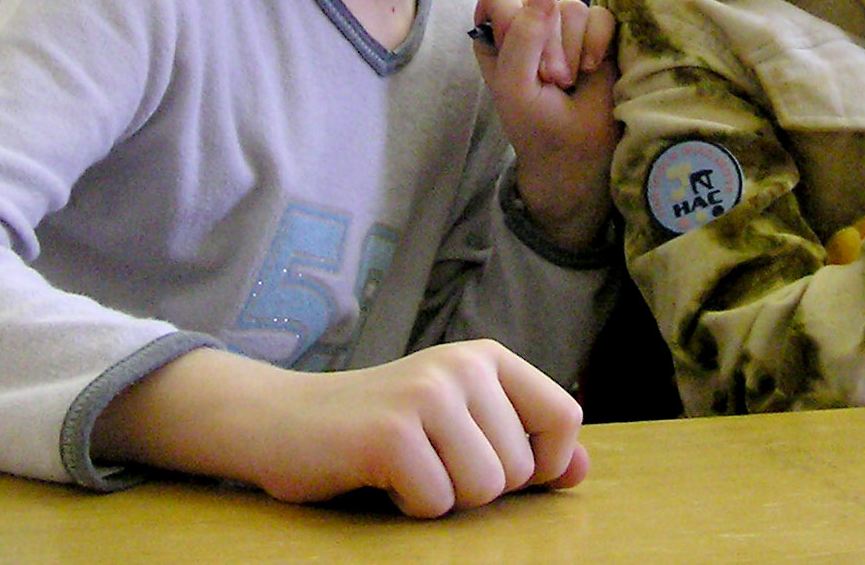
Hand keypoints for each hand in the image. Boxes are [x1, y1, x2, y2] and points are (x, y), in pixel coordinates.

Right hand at [94, 341, 586, 518]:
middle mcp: (462, 365)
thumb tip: (583, 470)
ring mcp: (426, 395)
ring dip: (442, 499)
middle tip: (425, 461)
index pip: (564, 417)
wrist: (281, 420)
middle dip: (476, 487)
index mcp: (485, 358)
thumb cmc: (377, 429)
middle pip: (519, 470)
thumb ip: (521, 440)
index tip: (497, 468)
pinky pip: (435, 503)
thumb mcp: (456, 423)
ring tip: (405, 468)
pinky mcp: (391, 433)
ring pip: (483, 490)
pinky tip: (379, 476)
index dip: (544, 463)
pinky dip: (408, 507)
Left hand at [472, 0, 619, 252]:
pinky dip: (598, 40)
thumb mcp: (514, 86)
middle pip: (541, 0)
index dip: (512, 18)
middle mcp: (532, 26)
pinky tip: (592, 68)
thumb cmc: (536, 123)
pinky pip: (602, 15)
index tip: (519, 54)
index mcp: (498, 36)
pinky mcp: (600, 35)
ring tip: (569, 81)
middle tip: (550, 81)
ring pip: (572, 7)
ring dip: (573, 48)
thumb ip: (520, 39)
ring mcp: (568, 30)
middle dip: (547, 44)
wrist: (579, 156)